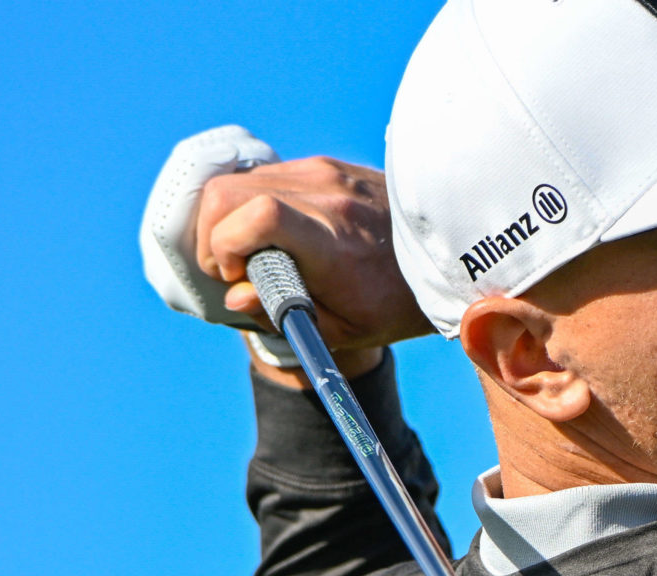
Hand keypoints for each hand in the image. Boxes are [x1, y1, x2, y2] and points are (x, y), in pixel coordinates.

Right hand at [196, 156, 432, 351]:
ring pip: (238, 180)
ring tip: (252, 255)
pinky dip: (249, 206)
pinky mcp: (323, 164)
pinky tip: (273, 235)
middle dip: (211, 235)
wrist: (445, 252)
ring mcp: (324, 172)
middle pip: (227, 192)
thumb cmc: (394, 302)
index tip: (237, 277)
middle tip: (233, 270)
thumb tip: (235, 295)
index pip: (257, 216)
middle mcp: (326, 195)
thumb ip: (281, 315)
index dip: (226, 246)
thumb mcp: (343, 329)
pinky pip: (263, 177)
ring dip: (227, 220)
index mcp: (332, 241)